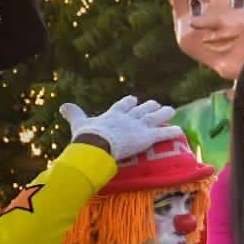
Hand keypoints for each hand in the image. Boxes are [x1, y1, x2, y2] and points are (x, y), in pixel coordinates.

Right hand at [59, 96, 181, 160]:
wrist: (97, 144)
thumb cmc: (87, 135)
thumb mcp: (79, 122)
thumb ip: (73, 114)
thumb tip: (62, 106)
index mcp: (113, 114)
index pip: (123, 105)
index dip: (129, 103)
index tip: (133, 99)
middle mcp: (129, 117)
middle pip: (142, 109)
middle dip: (149, 107)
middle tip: (155, 104)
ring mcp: (139, 126)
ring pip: (155, 117)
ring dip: (163, 113)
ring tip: (171, 110)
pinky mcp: (148, 137)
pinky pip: (164, 133)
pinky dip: (172, 132)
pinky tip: (180, 130)